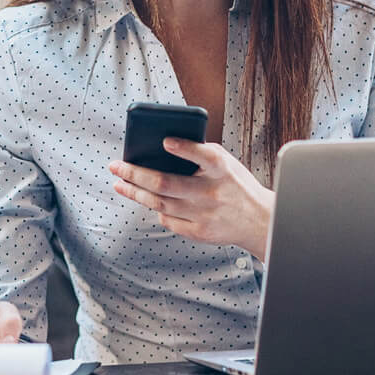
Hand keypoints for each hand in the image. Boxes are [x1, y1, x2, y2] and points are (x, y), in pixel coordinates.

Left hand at [108, 138, 274, 261]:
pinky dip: (155, 209)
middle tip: (116, 166)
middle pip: (166, 183)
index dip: (184, 148)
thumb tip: (160, 147)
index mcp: (223, 170)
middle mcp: (213, 193)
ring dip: (135, 192)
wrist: (259, 221)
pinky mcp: (199, 232)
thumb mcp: (226, 163)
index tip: (165, 141)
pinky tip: (144, 199)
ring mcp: (205, 215)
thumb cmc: (235, 184)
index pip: (204, 156)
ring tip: (120, 183)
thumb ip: (199, 154)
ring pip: (160, 203)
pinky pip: (168, 220)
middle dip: (135, 173)